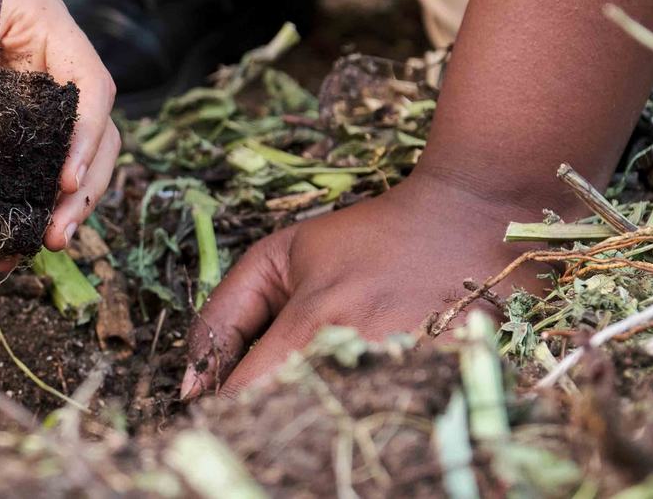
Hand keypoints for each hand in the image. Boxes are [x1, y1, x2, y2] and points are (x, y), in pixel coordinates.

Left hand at [0, 0, 118, 252]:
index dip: (87, 135)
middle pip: (90, 129)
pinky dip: (17, 199)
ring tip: (42, 244)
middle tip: (58, 233)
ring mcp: (24, 95)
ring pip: (62, 154)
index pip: (89, 85)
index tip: (65, 181)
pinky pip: (19, 165)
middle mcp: (45, 61)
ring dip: (56, 201)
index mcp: (44, 27)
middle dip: (80, 183)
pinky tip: (8, 238)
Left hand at [182, 171, 558, 398]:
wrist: (460, 223)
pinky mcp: (439, 388)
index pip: (243, 395)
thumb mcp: (281, 254)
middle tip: (266, 403)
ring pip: (333, 429)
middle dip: (265, 418)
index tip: (214, 407)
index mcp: (314, 321)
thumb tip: (192, 384)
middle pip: (287, 420)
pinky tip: (365, 391)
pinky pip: (383, 426)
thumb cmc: (364, 237)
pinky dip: (362, 415)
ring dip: (317, 415)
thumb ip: (226, 314)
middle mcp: (358, 355)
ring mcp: (402, 377)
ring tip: (323, 386)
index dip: (220, 408)